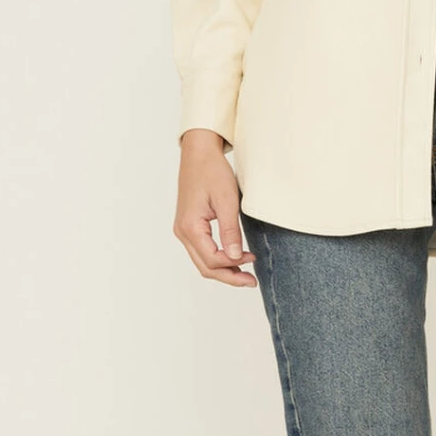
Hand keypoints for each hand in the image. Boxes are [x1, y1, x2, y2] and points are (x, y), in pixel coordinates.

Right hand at [174, 129, 257, 286]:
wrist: (199, 154)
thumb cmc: (212, 172)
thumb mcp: (227, 201)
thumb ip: (231, 231)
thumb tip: (236, 257)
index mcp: (190, 227)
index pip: (212, 259)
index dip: (234, 265)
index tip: (253, 259)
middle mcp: (182, 232)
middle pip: (205, 266)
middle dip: (229, 276)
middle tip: (252, 281)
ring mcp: (183, 230)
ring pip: (202, 261)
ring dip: (224, 269)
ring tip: (246, 274)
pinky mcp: (189, 226)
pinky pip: (202, 250)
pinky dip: (217, 259)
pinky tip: (234, 258)